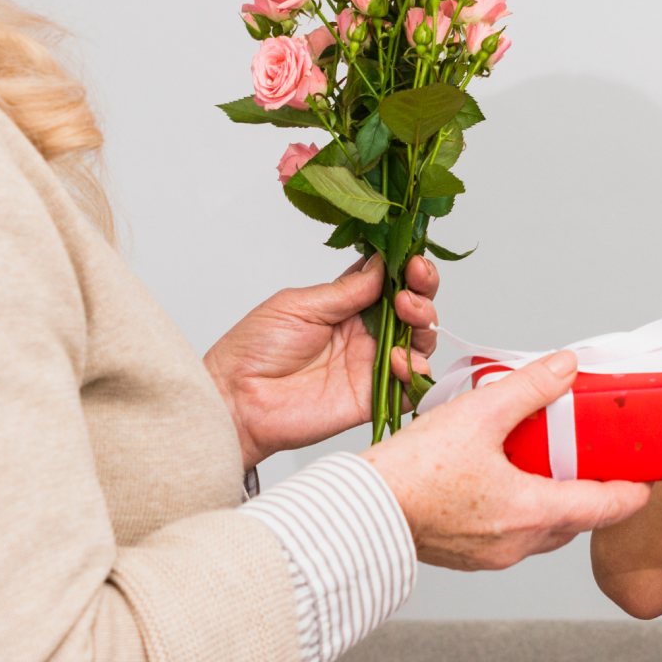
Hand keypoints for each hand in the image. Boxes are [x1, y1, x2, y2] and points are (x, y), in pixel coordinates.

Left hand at [204, 254, 439, 469]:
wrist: (237, 399)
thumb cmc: (255, 348)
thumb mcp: (298, 305)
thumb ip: (344, 291)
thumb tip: (381, 265)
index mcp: (346, 305)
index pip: (389, 281)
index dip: (407, 268)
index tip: (411, 261)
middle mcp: (365, 332)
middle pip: (413, 309)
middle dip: (422, 293)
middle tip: (409, 290)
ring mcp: (372, 364)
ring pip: (420, 342)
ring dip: (424, 325)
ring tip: (408, 316)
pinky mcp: (374, 396)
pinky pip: (411, 386)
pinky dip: (417, 371)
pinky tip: (399, 359)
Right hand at [361, 351, 651, 569]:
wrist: (360, 512)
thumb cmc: (412, 471)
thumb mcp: (478, 415)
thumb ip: (528, 389)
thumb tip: (566, 368)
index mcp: (531, 512)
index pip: (605, 508)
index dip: (633, 493)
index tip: (648, 478)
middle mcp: (519, 543)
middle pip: (577, 520)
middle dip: (591, 492)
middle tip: (595, 458)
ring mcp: (493, 555)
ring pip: (544, 530)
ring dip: (554, 501)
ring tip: (546, 463)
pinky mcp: (469, 555)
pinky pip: (512, 535)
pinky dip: (521, 511)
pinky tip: (502, 480)